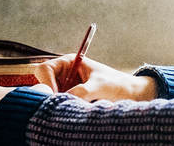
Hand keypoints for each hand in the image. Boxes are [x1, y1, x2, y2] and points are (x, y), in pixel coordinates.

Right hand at [32, 54, 158, 101]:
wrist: (131, 95)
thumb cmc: (117, 84)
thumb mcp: (100, 86)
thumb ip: (82, 91)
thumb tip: (64, 99)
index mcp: (69, 62)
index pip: (44, 69)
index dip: (47, 82)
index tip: (56, 95)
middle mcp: (64, 74)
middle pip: (42, 84)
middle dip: (51, 95)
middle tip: (63, 104)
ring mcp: (65, 88)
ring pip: (50, 98)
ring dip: (59, 103)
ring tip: (77, 106)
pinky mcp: (70, 100)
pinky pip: (58, 106)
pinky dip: (64, 109)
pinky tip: (77, 111)